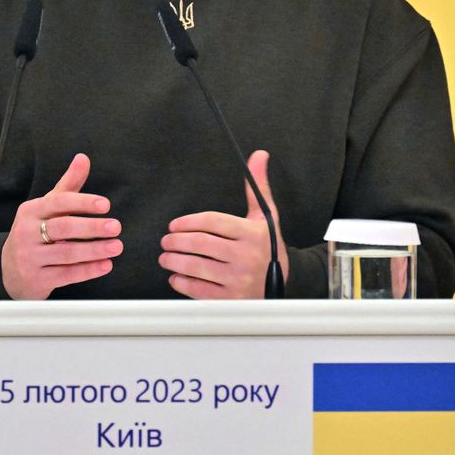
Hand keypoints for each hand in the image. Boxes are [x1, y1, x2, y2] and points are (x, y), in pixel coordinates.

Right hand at [1, 153, 121, 298]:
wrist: (9, 270)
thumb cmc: (34, 232)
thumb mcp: (46, 207)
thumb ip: (68, 185)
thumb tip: (83, 158)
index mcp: (30, 211)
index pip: (58, 202)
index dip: (82, 202)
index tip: (105, 205)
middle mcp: (27, 233)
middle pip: (63, 228)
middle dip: (91, 227)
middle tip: (115, 226)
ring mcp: (30, 258)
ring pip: (66, 253)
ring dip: (94, 250)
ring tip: (116, 246)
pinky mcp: (36, 279)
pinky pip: (66, 274)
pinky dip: (88, 270)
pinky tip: (105, 264)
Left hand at [159, 150, 288, 298]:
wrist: (288, 282)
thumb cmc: (269, 247)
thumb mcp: (266, 216)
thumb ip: (257, 186)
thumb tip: (258, 155)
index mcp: (251, 234)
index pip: (213, 222)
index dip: (189, 222)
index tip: (174, 225)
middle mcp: (246, 256)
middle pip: (201, 244)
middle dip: (177, 241)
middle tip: (166, 241)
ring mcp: (239, 279)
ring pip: (197, 267)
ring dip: (175, 261)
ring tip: (165, 257)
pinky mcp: (232, 299)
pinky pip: (200, 290)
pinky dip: (183, 283)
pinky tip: (176, 276)